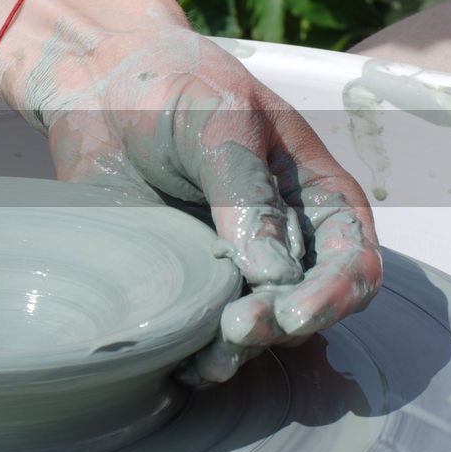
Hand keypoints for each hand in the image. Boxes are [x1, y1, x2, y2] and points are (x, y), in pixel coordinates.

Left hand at [4, 20, 381, 383]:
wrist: (99, 86)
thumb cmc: (174, 88)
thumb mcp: (220, 123)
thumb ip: (246, 194)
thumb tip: (273, 274)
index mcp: (313, 193)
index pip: (351, 259)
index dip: (334, 294)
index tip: (292, 313)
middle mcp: (283, 237)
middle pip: (305, 304)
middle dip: (279, 325)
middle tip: (238, 328)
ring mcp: (232, 262)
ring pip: (257, 328)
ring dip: (240, 350)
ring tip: (208, 361)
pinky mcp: (186, 279)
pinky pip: (203, 328)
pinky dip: (198, 351)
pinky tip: (182, 365)